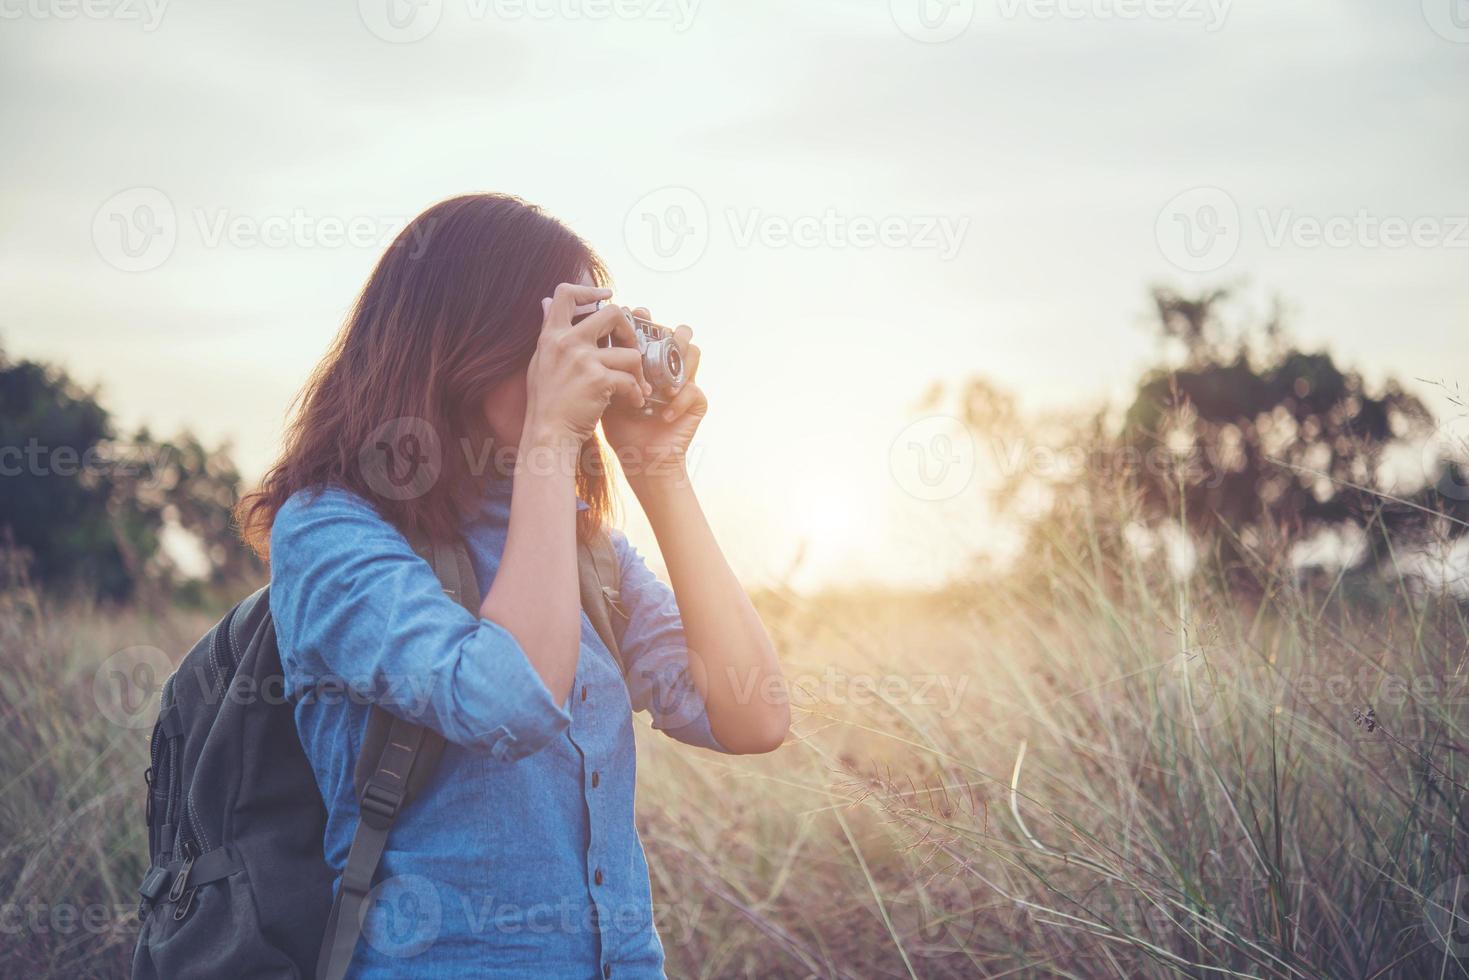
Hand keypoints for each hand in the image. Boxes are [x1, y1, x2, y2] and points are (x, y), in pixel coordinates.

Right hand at [523, 284, 648, 445]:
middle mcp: (567, 342)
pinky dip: (636, 393)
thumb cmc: (546, 402)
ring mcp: (583, 360)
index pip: (564, 293)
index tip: (607, 294)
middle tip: (630, 348)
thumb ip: (548, 331)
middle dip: (629, 329)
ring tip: (636, 385)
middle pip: (611, 313)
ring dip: (638, 371)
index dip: (589, 289)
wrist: (547, 435)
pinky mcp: (599, 380)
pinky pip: (631, 380)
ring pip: (630, 352)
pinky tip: (634, 402)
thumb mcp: (540, 360)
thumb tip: (545, 300)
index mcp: (551, 336)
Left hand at [601, 308, 704, 484]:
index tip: (630, 313)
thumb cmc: (619, 425)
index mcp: (648, 360)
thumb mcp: (602, 388)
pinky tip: (662, 414)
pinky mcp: (697, 401)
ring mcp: (685, 381)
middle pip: (676, 332)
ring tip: (664, 374)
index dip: (643, 318)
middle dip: (666, 329)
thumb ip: (593, 358)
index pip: (649, 329)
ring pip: (693, 352)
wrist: (639, 459)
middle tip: (653, 331)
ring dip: (679, 358)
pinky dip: (677, 402)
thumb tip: (566, 321)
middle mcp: (668, 366)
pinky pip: (693, 390)